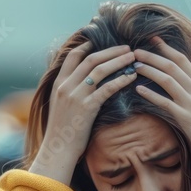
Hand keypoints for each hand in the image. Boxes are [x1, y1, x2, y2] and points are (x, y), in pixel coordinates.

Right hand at [32, 42, 137, 183]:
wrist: (57, 151)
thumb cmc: (62, 132)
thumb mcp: (60, 107)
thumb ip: (68, 92)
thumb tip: (83, 83)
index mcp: (58, 84)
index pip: (73, 56)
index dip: (88, 45)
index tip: (103, 40)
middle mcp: (66, 86)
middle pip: (90, 59)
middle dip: (110, 51)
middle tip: (126, 47)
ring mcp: (75, 96)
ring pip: (99, 70)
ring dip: (118, 61)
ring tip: (132, 57)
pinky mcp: (86, 108)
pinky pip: (107, 89)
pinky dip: (121, 80)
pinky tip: (131, 77)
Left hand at [133, 36, 190, 190]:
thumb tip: (180, 83)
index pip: (184, 60)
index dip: (167, 49)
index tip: (153, 40)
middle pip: (173, 66)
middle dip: (153, 56)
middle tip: (136, 50)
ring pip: (168, 80)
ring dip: (150, 70)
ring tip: (134, 66)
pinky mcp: (186, 119)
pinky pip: (165, 102)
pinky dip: (151, 94)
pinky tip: (138, 89)